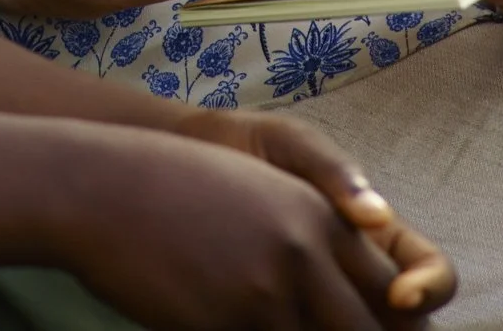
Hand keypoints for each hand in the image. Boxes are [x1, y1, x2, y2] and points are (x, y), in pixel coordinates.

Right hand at [65, 128, 455, 330]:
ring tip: (267, 326)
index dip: (399, 329)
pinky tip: (227, 327)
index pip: (395, 295)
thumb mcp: (259, 193)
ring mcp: (263, 294)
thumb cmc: (178, 186)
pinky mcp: (224, 325)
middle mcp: (303, 253)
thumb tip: (366, 301)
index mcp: (319, 215)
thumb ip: (310, 238)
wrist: (103, 187)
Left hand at [180, 108, 455, 317]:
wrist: (189, 163)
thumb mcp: (292, 144)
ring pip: (359, 330)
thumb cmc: (250, 146)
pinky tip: (279, 324)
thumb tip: (376, 213)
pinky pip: (307, 328)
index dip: (429, 287)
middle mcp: (361, 270)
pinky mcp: (286, 306)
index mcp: (378, 233)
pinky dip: (306, 330)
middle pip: (409, 322)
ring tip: (311, 325)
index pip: (434, 271)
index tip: (398, 295)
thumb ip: (332, 170)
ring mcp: (325, 292)